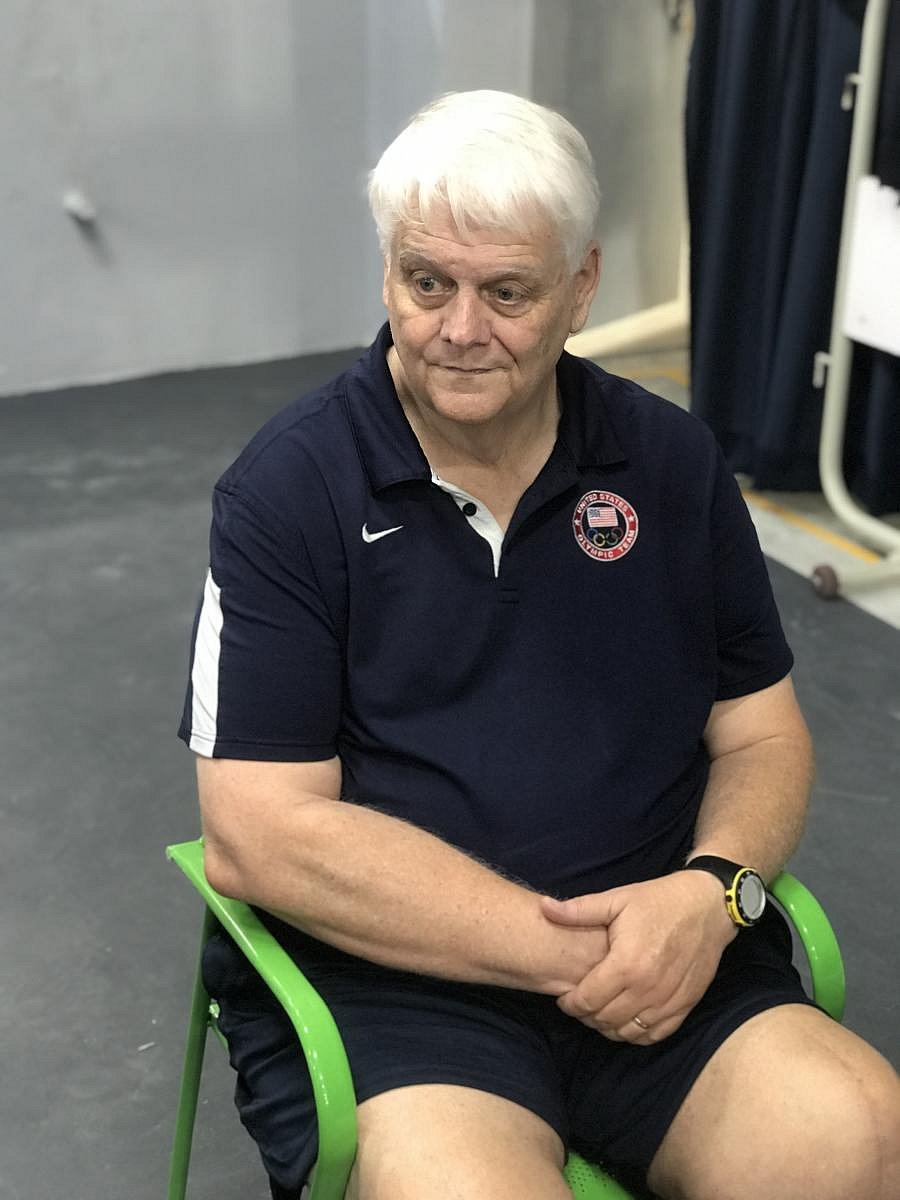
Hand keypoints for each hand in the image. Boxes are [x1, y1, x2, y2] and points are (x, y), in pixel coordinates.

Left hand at [540, 872, 736, 1044]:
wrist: (708, 906)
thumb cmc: (658, 901)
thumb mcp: (617, 899)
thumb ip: (578, 911)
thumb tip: (543, 908)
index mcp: (626, 964)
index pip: (587, 1000)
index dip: (569, 1003)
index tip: (564, 997)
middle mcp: (647, 989)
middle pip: (604, 1020)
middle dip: (586, 1015)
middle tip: (580, 1002)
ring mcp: (668, 1001)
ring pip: (628, 1032)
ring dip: (609, 1027)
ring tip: (601, 1011)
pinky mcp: (685, 1006)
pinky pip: (655, 1035)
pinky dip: (636, 1034)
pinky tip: (626, 1019)